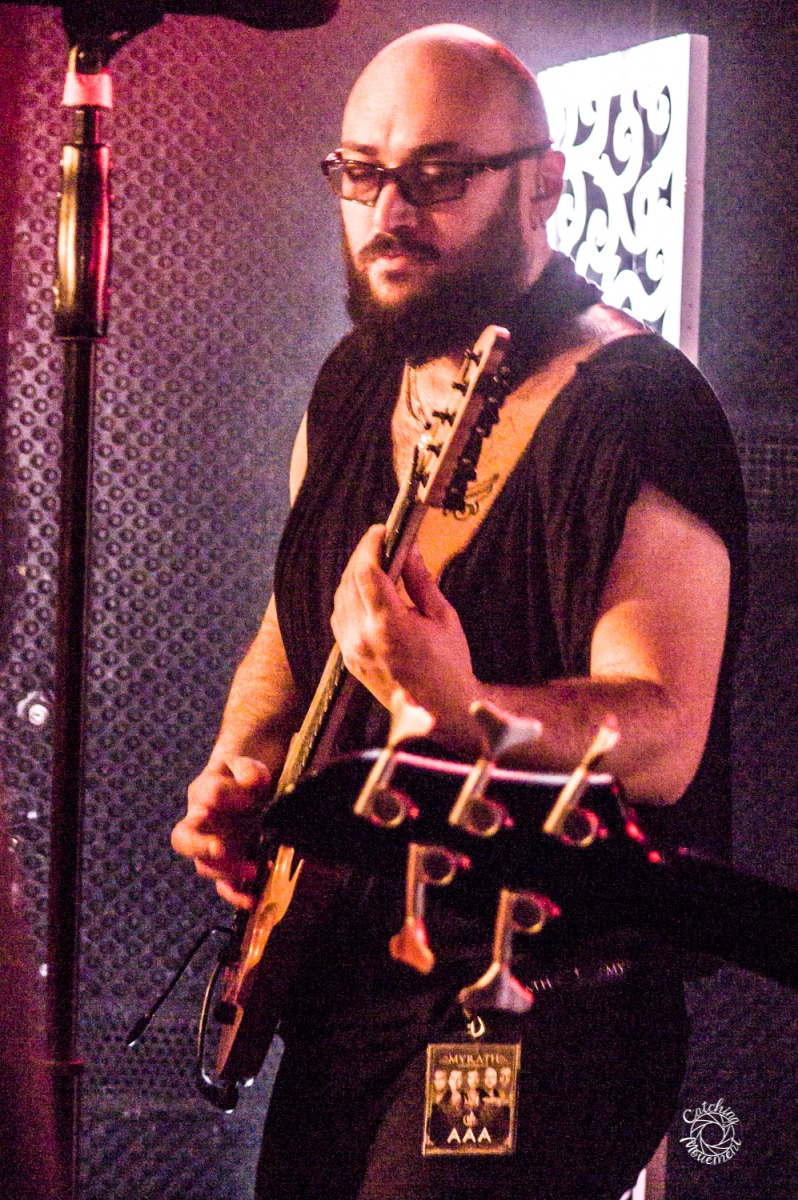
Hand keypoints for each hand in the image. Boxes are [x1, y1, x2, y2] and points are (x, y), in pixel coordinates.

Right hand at [171, 754, 270, 908]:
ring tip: (253, 871)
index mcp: (204, 793)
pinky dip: (236, 895)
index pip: (208, 793)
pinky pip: (223, 886)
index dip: (227, 795)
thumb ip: (249, 769)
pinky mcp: (228, 866)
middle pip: (184, 839)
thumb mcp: (247, 765)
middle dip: (199, 846)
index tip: (250, 796)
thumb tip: (251, 784)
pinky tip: (253, 899)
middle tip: (219, 849)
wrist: (250, 791)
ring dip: (226, 871)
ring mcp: (212, 848)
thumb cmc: (244, 777)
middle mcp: (201, 824)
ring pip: (203, 866)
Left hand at [331, 525, 479, 745]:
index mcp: (389, 625)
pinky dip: (348, 597)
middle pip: (350, 580)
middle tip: (380, 540)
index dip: (372, 545)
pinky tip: (365, 590)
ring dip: (354, 574)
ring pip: (341, 597)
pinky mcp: (349, 658)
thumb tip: (410, 549)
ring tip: (375, 561)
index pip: (367, 572)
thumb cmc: (448, 665)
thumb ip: (422, 581)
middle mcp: (363, 637)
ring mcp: (352, 649)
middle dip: (363, 555)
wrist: (437, 711)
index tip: (383, 531)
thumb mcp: (443, 618)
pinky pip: (340, 617)